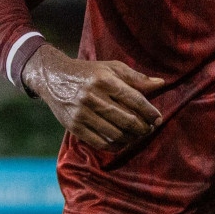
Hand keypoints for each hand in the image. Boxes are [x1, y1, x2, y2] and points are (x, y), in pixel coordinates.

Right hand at [22, 44, 164, 149]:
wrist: (53, 77)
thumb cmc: (89, 72)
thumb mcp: (112, 68)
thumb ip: (136, 77)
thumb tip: (161, 83)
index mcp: (104, 80)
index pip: (134, 99)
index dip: (150, 112)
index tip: (158, 118)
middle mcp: (92, 97)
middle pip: (127, 120)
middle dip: (144, 127)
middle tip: (150, 128)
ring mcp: (81, 113)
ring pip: (115, 134)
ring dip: (132, 138)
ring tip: (138, 135)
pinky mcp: (73, 126)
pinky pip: (100, 142)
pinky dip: (116, 146)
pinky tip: (123, 142)